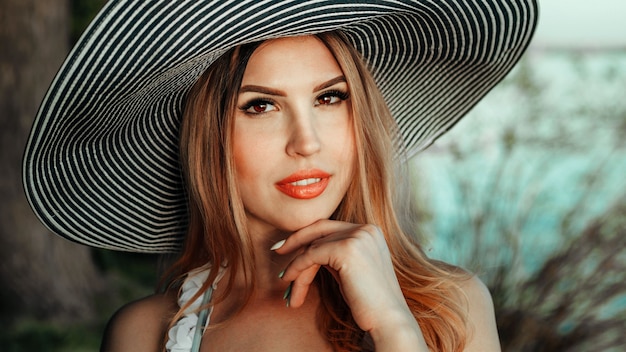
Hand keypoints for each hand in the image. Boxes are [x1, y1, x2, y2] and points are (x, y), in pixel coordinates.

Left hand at [273, 219, 426, 349]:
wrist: (388, 320)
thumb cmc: (369, 302)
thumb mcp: (351, 269)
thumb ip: (335, 254)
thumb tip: (307, 250)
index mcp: (370, 231)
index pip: (330, 226)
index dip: (307, 234)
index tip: (288, 246)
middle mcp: (365, 229)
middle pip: (319, 230)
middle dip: (295, 241)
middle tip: (277, 252)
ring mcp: (357, 237)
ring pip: (313, 247)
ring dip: (297, 268)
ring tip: (288, 288)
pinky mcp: (346, 250)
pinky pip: (311, 256)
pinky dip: (297, 269)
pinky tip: (291, 283)